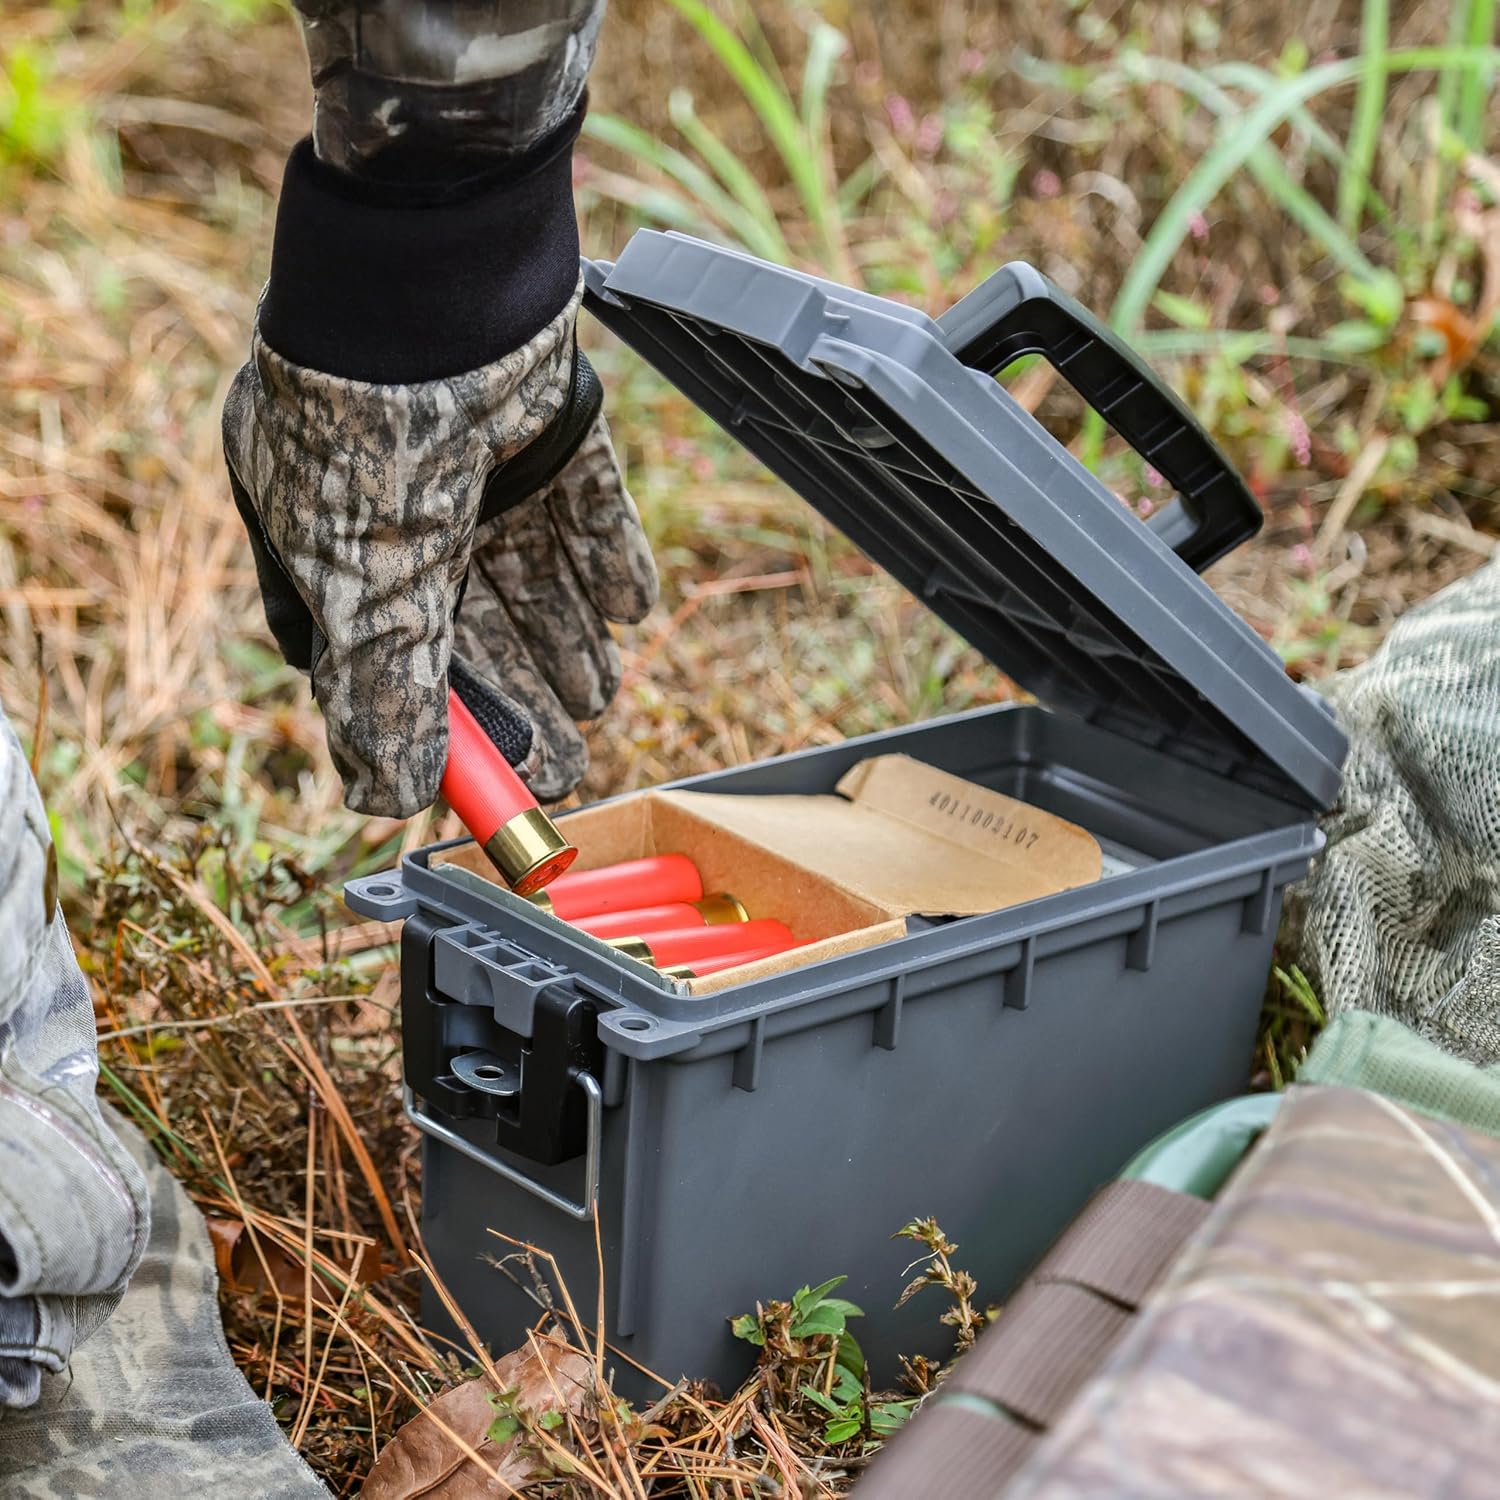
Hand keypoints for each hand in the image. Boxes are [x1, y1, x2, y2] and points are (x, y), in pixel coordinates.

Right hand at [223, 282, 656, 816]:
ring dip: (566, 634)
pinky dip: (606, 551)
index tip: (489, 774)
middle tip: (570, 756)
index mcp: (333, 537)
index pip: (381, 651)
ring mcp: (475, 456)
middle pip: (467, 620)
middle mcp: (401, 501)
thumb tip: (380, 799)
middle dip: (521, 692)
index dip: (435, 717)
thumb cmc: (374, 426)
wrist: (439, 268)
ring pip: (529, 566)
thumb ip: (380, 689)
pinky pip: (583, 498)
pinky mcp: (545, 417)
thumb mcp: (369, 580)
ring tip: (602, 688)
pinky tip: (633, 607)